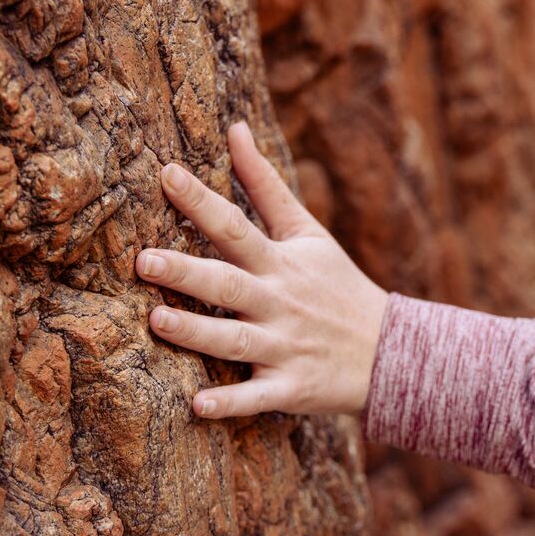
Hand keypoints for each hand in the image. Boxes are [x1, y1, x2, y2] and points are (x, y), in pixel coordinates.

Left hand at [135, 122, 388, 418]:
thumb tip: (234, 128)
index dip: (201, 201)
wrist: (391, 352)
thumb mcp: (307, 232)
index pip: (236, 226)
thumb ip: (266, 184)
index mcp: (280, 263)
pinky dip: (230, 404)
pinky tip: (196, 408)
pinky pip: (257, 397)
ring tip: (157, 321)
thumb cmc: (338, 285)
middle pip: (228, 284)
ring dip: (197, 333)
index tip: (165, 173)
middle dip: (186, 272)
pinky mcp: (291, 388)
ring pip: (235, 340)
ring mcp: (285, 348)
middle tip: (143, 260)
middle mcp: (279, 303)